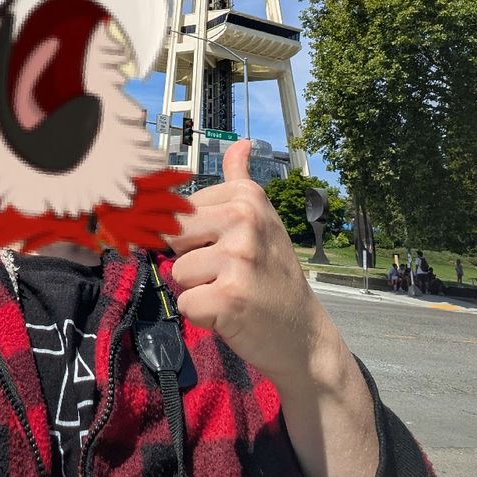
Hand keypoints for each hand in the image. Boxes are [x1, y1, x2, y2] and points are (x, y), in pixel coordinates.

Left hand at [167, 139, 334, 388]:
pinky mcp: (229, 297)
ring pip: (177, 272)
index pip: (183, 211)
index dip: (196, 237)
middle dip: (190, 258)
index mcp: (247, 197)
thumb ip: (241, 180)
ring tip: (231, 291)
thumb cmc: (274, 273)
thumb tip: (239, 143)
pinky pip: (186, 303)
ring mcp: (238, 258)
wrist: (303, 332)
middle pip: (173, 236)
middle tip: (224, 271)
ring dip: (199, 289)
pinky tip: (230, 313)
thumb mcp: (263, 218)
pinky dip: (203, 315)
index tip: (226, 248)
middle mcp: (244, 220)